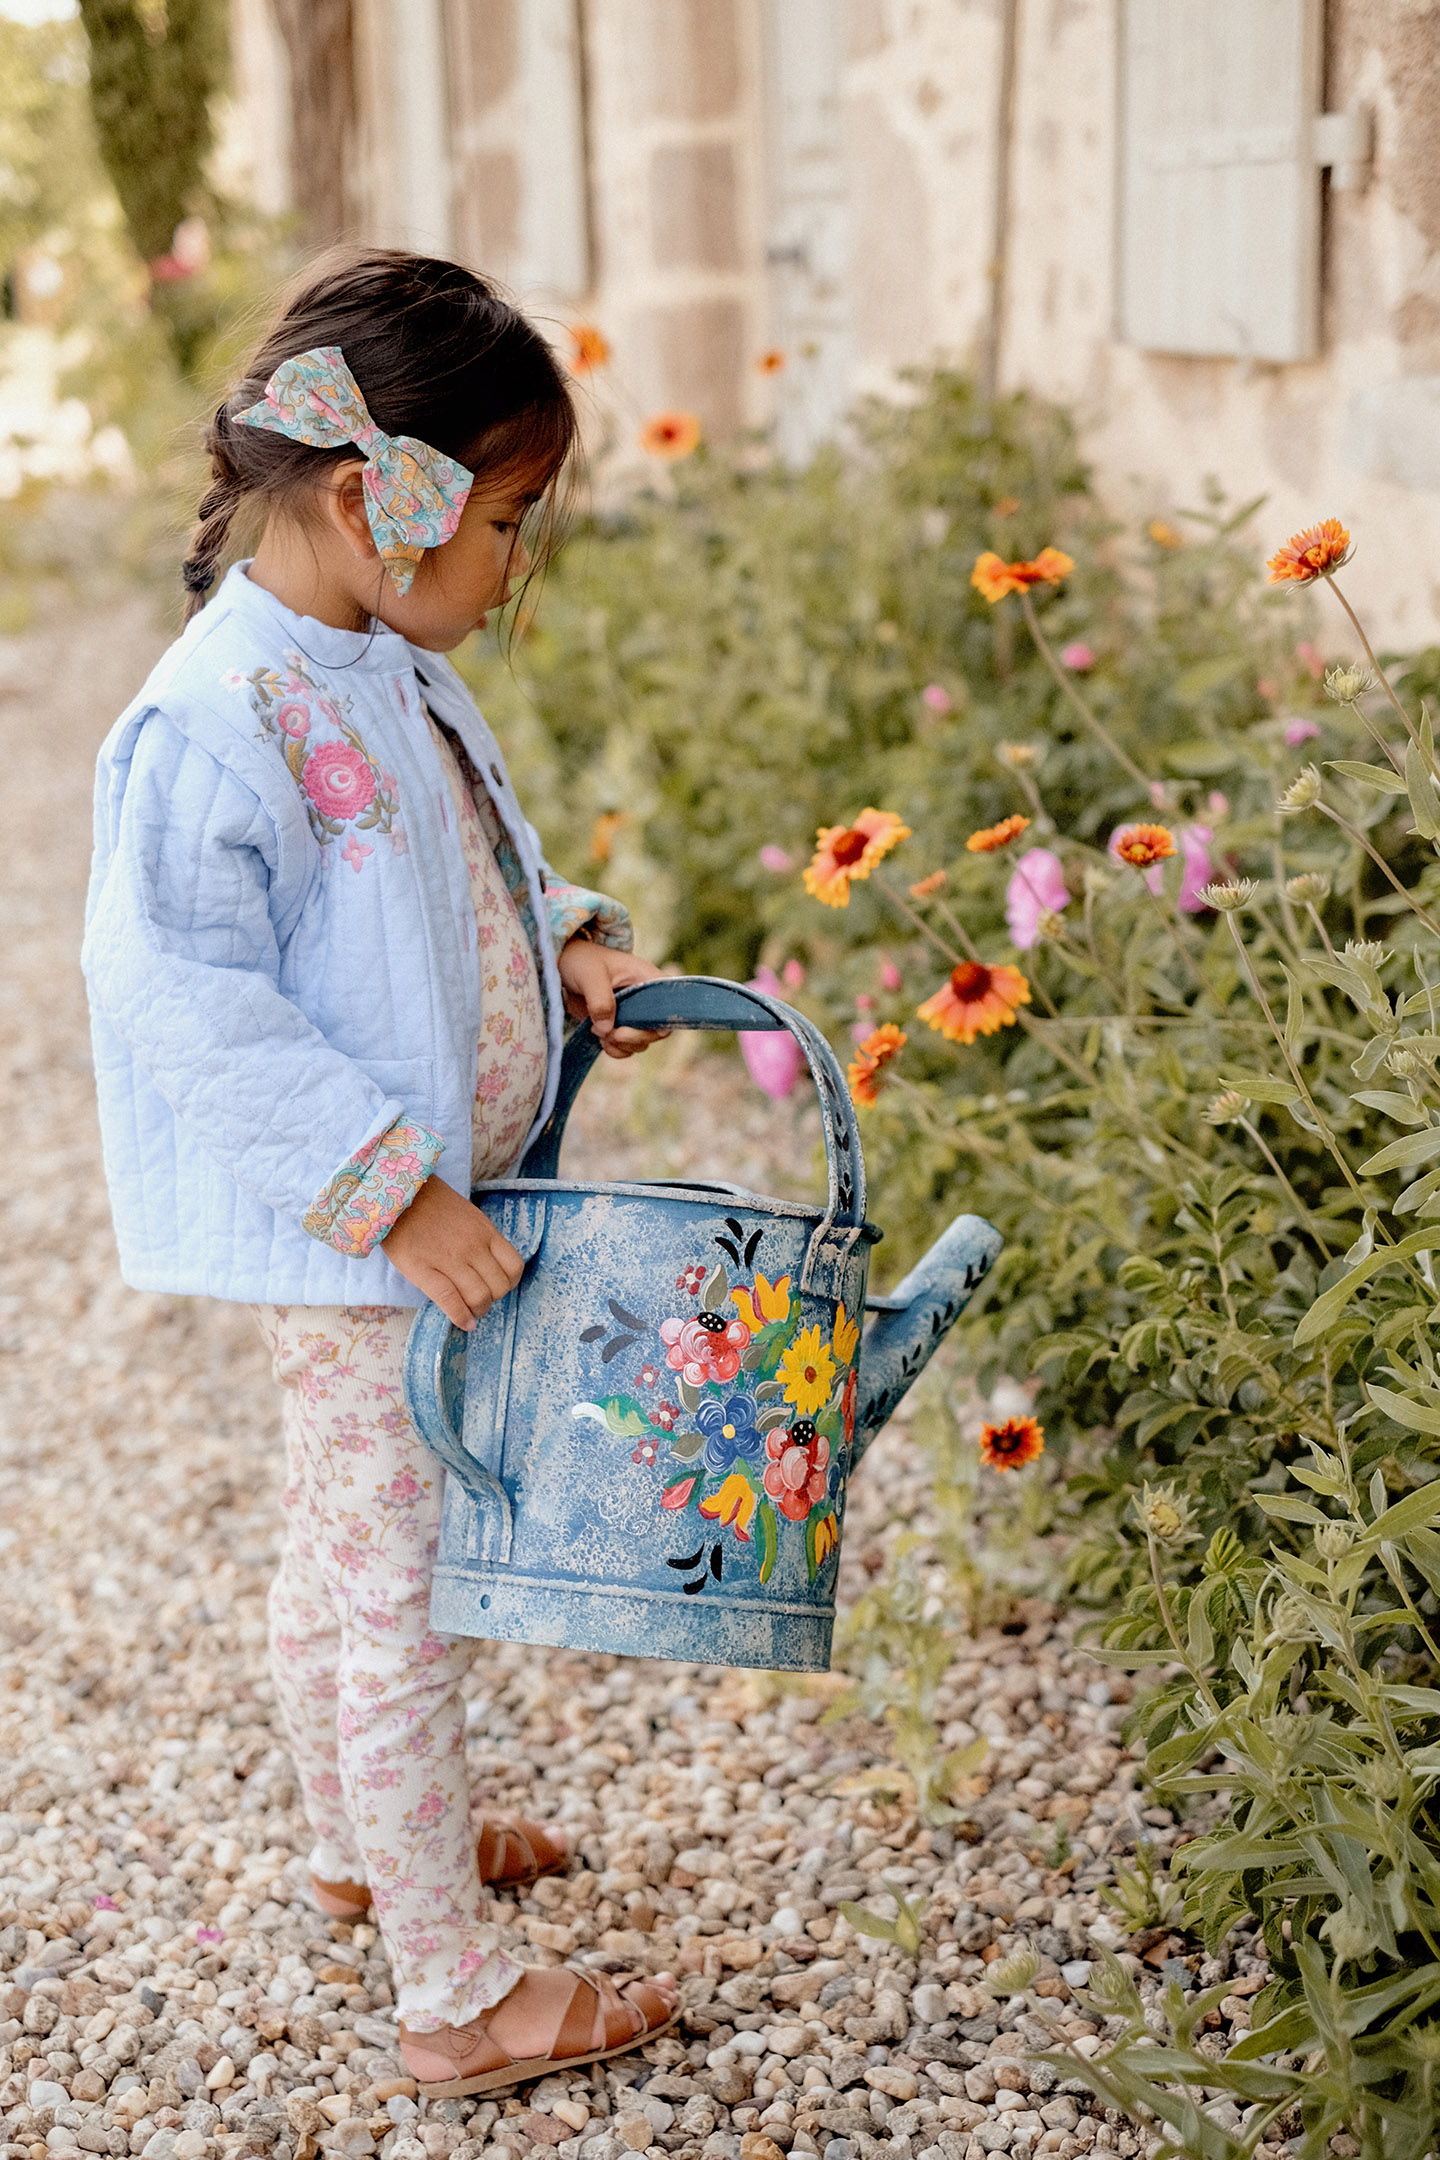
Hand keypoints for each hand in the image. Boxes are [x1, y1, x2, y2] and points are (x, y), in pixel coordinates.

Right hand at [382, 1174, 524, 1329]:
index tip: (497, 1286)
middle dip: (492, 1299)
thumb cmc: (431, 1204)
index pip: (514, 1267)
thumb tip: (487, 1266)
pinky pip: (450, 1301)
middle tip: (480, 1301)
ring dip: (478, 1311)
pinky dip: (460, 1317)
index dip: (509, 1283)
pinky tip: (463, 1323)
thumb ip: (480, 1238)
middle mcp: (472, 1247)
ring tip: (470, 1312)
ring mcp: (450, 1259)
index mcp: (485, 1232)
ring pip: (478, 1297)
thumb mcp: (468, 1215)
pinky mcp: (424, 1271)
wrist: (396, 1194)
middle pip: (498, 1287)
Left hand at [557, 940, 669, 1058]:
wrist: (563, 966)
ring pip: (641, 1042)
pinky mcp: (619, 1025)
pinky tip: (599, 1038)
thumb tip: (608, 1029)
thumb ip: (600, 1000)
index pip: (670, 1005)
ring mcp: (633, 1014)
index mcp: (648, 979)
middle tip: (613, 1034)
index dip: (661, 1022)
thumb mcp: (590, 975)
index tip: (638, 1027)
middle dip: (635, 1037)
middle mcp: (645, 999)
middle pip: (657, 1030)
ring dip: (622, 1045)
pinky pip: (626, 1047)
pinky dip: (615, 1049)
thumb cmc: (581, 961)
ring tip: (599, 1031)